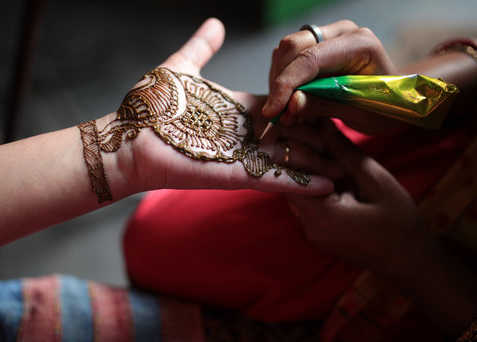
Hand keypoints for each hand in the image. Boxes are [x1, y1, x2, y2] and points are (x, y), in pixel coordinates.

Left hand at [108, 18, 338, 195]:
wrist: (128, 139)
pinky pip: (275, 179)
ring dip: (317, 162)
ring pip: (288, 159)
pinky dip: (302, 182)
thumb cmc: (149, 106)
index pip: (277, 108)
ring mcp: (242, 157)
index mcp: (235, 109)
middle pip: (289, 135)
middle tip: (347, 139)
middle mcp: (243, 134)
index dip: (300, 106)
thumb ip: (202, 47)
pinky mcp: (237, 175)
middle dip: (316, 138)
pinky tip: (330, 182)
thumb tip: (215, 23)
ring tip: (348, 165)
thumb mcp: (181, 68)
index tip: (326, 103)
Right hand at [262, 20, 399, 133]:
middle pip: (293, 47)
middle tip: (276, 114)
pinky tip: (289, 101)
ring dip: (278, 81)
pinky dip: (284, 79)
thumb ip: (324, 105)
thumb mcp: (359, 115)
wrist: (397, 97)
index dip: (286, 85)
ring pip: (286, 50)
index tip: (271, 111)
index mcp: (360, 44)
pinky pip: (290, 57)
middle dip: (279, 82)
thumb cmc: (384, 106)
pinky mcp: (319, 43)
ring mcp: (329, 34)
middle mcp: (342, 32)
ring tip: (285, 112)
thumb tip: (290, 105)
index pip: (311, 59)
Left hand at [286, 119, 431, 274]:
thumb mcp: (375, 180)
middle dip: (299, 155)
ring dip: (307, 168)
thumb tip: (322, 123)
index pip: (289, 175)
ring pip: (298, 190)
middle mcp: (308, 225)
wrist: (409, 261)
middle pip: (290, 182)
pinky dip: (315, 182)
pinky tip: (330, 167)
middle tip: (312, 131)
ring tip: (322, 145)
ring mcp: (310, 230)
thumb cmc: (399, 221)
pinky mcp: (317, 231)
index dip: (294, 149)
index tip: (303, 128)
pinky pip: (308, 200)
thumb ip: (345, 153)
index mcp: (321, 214)